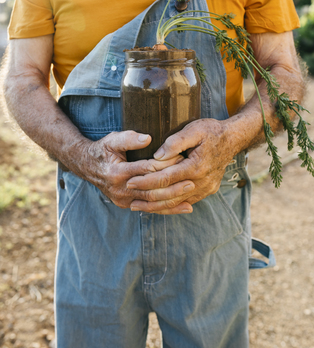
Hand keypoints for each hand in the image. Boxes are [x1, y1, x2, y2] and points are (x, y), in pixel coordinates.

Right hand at [76, 130, 191, 209]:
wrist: (87, 167)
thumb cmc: (103, 150)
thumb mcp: (112, 139)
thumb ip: (129, 138)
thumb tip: (148, 138)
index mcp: (117, 172)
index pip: (146, 169)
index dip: (164, 164)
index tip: (181, 158)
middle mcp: (120, 189)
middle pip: (151, 190)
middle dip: (172, 186)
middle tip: (191, 180)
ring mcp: (123, 200)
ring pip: (152, 203)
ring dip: (173, 200)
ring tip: (191, 194)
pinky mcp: (126, 205)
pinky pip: (150, 208)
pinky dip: (168, 208)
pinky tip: (185, 207)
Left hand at [128, 118, 235, 213]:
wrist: (233, 139)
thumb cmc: (212, 131)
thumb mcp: (194, 129)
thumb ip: (175, 142)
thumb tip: (157, 156)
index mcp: (196, 166)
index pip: (165, 178)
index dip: (146, 181)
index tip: (130, 181)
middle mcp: (201, 181)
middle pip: (169, 195)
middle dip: (147, 197)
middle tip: (129, 198)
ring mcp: (206, 188)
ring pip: (177, 203)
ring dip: (157, 206)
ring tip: (138, 207)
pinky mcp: (207, 191)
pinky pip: (186, 202)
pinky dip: (170, 206)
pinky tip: (156, 206)